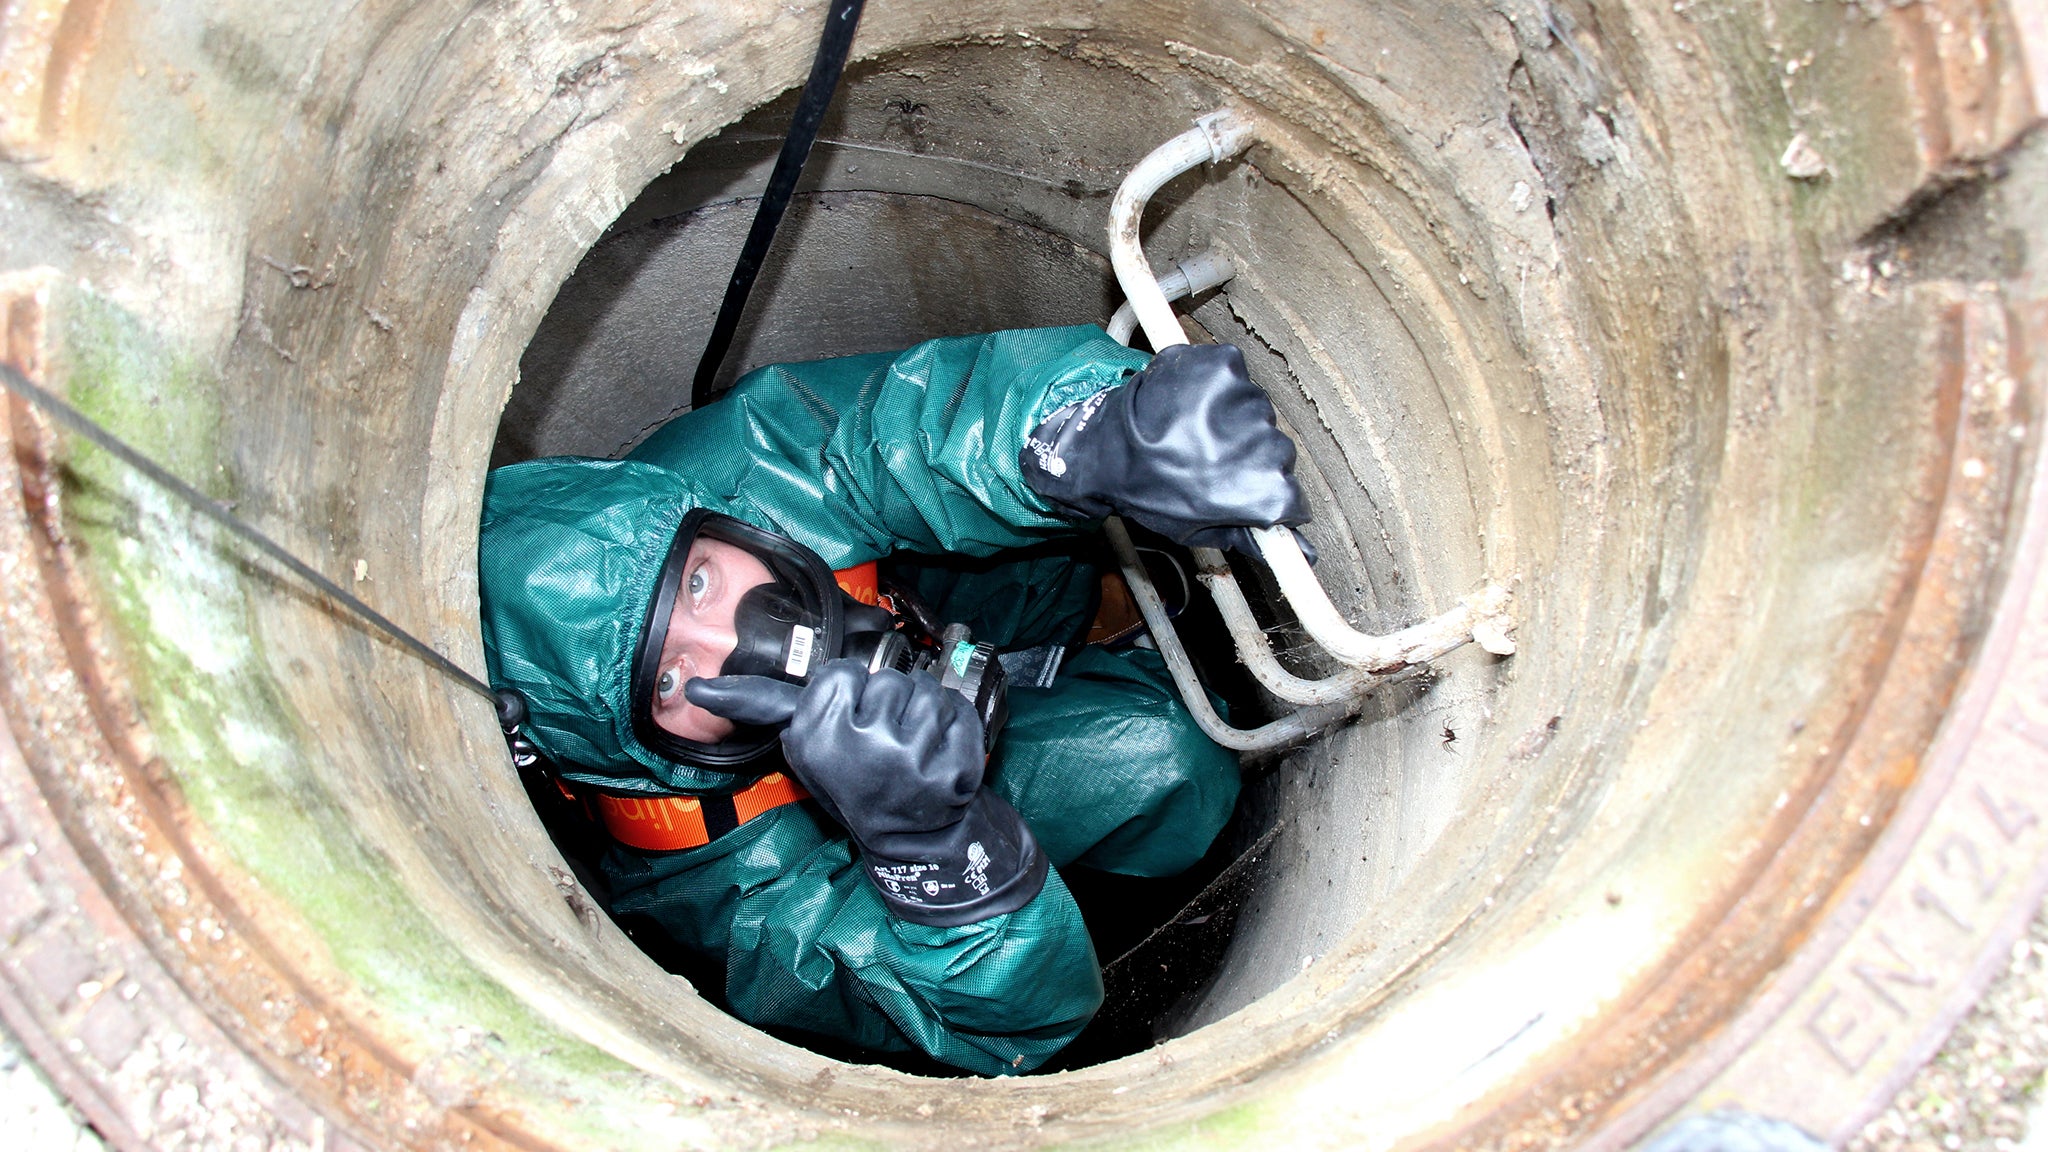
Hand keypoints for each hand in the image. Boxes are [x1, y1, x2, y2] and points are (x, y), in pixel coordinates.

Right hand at [687, 662, 982, 851]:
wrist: (911, 840)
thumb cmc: (855, 784)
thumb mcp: (802, 748)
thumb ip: (762, 707)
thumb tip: (697, 690)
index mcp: (816, 739)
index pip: (842, 672)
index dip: (852, 695)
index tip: (851, 725)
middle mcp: (859, 747)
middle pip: (888, 678)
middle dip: (891, 703)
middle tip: (886, 744)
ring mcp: (909, 759)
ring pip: (926, 691)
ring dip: (926, 714)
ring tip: (914, 750)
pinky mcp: (950, 768)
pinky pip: (959, 711)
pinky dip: (956, 728)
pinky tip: (941, 756)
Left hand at [1020, 342, 1308, 548]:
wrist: (1103, 448)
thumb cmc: (1148, 492)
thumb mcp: (1200, 529)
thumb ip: (1253, 539)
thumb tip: (1305, 554)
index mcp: (1264, 490)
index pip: (1294, 497)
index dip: (1265, 495)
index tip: (1241, 490)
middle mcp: (1265, 442)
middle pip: (1276, 452)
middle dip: (1248, 458)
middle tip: (1205, 460)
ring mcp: (1244, 398)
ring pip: (1255, 412)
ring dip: (1231, 421)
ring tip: (1193, 432)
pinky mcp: (1223, 365)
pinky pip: (1234, 376)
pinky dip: (1215, 387)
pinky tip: (1189, 405)